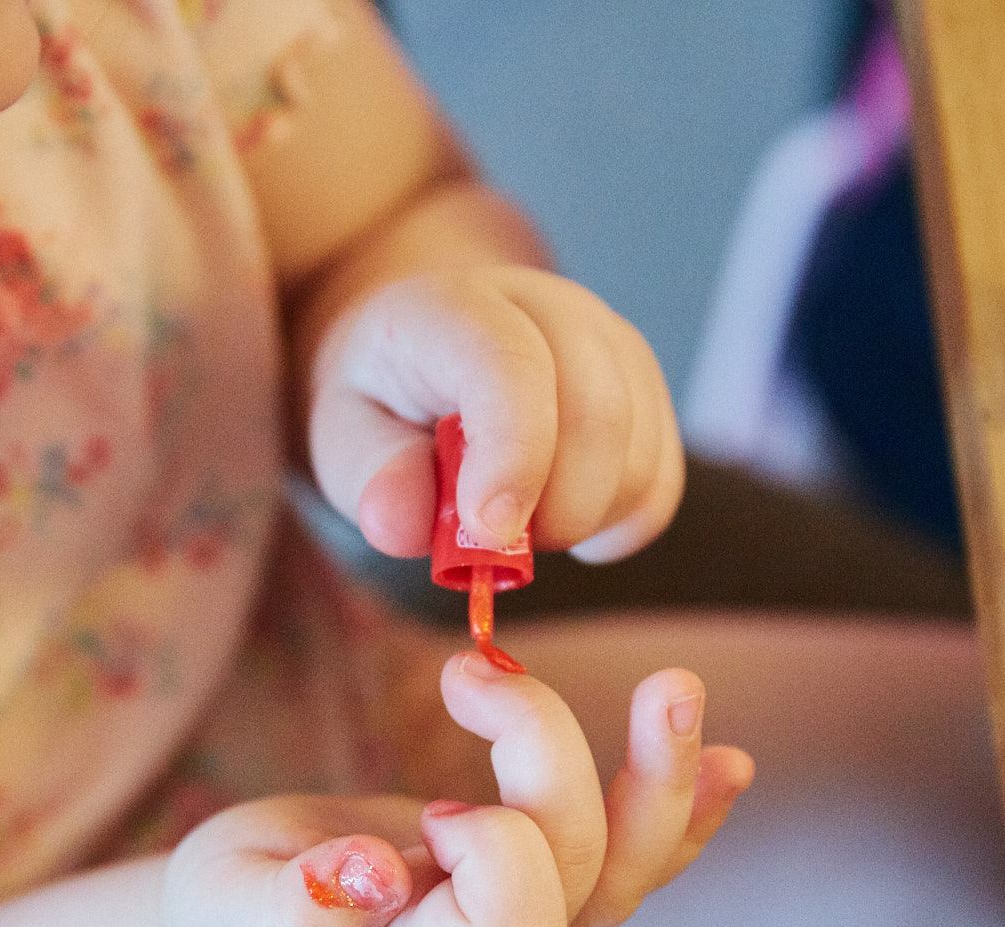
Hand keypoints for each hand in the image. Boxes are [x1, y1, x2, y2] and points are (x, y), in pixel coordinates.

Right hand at [160, 654, 750, 926]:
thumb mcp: (230, 911)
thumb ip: (293, 915)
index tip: (426, 810)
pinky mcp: (539, 883)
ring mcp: (527, 922)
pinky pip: (633, 861)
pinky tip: (730, 765)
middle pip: (585, 876)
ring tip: (674, 686)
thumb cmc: (231, 916)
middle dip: (553, 757)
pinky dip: (684, 812)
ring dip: (661, 778)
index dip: (494, 851)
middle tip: (471, 672)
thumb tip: (370, 873)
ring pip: (630, 870)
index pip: (517, 926)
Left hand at [307, 265, 684, 564]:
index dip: (513, 458)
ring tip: (518, 518)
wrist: (428, 352)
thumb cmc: (384, 399)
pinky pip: (661, 479)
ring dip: (582, 521)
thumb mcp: (343, 434)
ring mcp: (611, 342)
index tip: (491, 534)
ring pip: (638, 455)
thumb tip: (403, 524)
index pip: (509, 367)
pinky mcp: (647, 388)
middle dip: (552, 511)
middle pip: (596, 414)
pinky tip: (564, 517)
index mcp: (457, 306)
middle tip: (495, 542)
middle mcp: (550, 307)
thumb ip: (368, 476)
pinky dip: (618, 523)